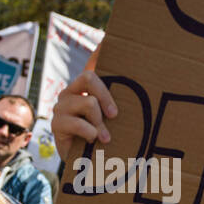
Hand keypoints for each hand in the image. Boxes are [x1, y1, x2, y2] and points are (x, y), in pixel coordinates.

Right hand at [51, 47, 115, 164]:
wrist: (83, 166)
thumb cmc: (102, 142)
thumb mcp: (113, 123)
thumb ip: (119, 108)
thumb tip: (146, 97)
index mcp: (86, 90)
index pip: (94, 62)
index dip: (101, 49)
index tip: (110, 37)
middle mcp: (72, 92)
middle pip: (89, 78)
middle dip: (105, 96)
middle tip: (115, 114)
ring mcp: (62, 107)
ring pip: (87, 104)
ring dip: (100, 124)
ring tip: (105, 138)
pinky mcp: (57, 124)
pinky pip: (77, 123)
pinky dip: (90, 133)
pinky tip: (93, 140)